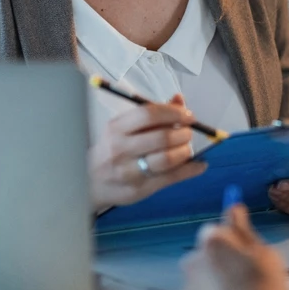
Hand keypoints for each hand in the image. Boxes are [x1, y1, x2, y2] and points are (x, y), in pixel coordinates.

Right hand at [89, 94, 206, 212]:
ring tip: (187, 149)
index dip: (173, 113)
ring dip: (185, 152)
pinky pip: (171, 178)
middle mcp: (121, 149)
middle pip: (161, 138)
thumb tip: (179, 100)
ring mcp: (129, 171)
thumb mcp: (123, 128)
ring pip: (167, 160)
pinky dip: (190, 170)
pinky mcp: (139, 189)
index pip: (149, 114)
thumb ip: (152, 114)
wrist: (89, 182)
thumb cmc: (111, 149)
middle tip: (189, 132)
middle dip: (183, 133)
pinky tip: (199, 165)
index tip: (188, 115)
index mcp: (117, 128)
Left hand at [181, 204, 288, 289]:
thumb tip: (233, 208)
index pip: (215, 231)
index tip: (245, 251)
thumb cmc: (263, 286)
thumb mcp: (265, 253)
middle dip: (219, 264)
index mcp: (211, 242)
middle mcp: (192, 261)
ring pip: (202, 282)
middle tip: (244, 279)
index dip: (230, 240)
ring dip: (214, 287)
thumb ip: (244, 231)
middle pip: (205, 257)